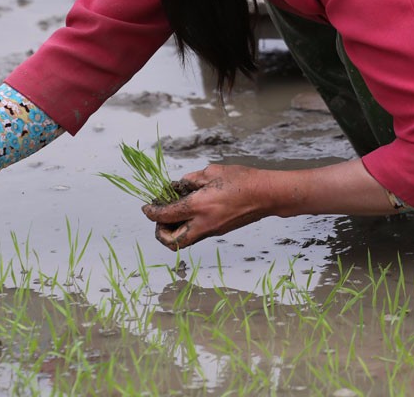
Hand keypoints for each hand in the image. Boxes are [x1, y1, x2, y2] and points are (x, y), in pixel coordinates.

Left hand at [141, 164, 278, 250]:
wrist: (266, 195)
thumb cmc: (242, 180)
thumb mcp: (212, 172)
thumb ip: (191, 180)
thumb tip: (178, 186)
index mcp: (199, 206)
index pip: (166, 215)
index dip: (152, 213)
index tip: (146, 208)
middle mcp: (203, 223)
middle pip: (172, 241)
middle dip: (160, 233)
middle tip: (159, 217)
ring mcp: (212, 230)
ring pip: (184, 240)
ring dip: (173, 231)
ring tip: (174, 213)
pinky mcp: (219, 230)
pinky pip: (196, 234)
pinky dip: (187, 226)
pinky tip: (191, 210)